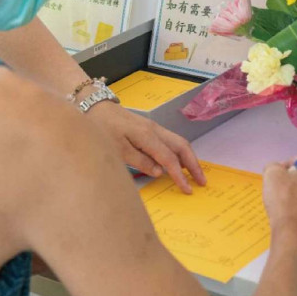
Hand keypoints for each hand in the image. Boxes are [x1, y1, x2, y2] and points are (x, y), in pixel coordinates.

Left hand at [90, 100, 205, 193]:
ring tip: (194, 174)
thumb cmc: (103, 128)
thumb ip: (139, 161)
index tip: (187, 189)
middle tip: (201, 182)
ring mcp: (153, 127)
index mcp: (147, 136)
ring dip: (189, 158)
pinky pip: (170, 141)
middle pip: (182, 146)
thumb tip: (159, 172)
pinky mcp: (150, 128)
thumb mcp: (117, 149)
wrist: (95, 106)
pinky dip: (179, 153)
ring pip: (178, 142)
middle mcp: (154, 130)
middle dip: (194, 165)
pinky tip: (179, 163)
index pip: (169, 159)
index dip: (180, 176)